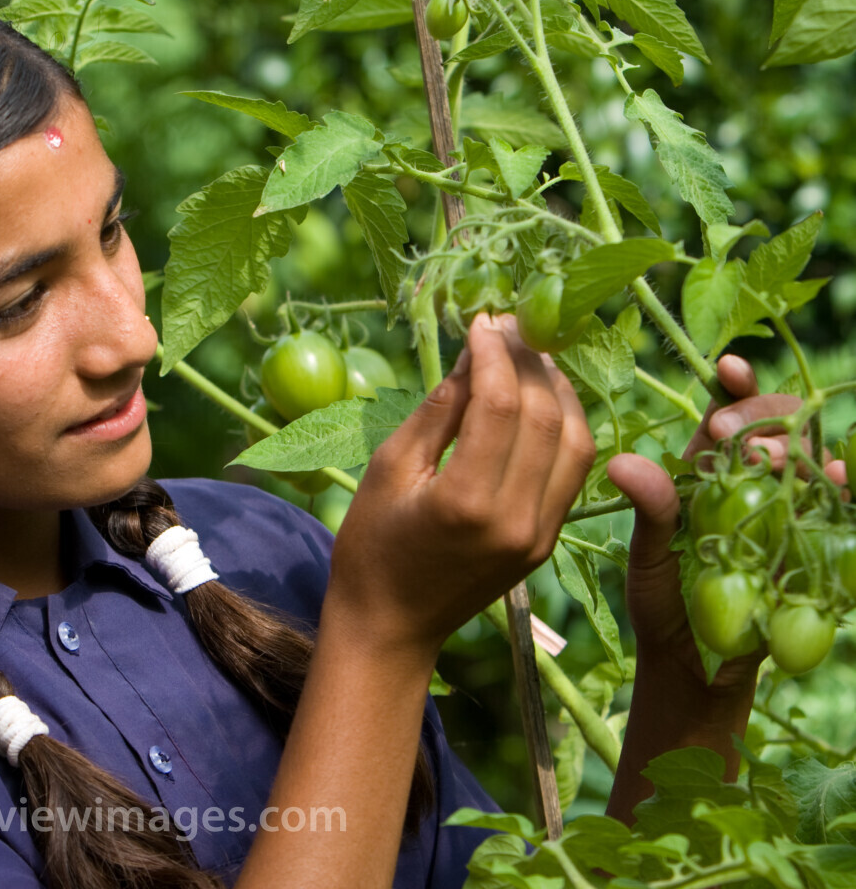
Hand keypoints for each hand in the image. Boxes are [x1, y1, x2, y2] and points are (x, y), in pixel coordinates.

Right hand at [328, 313, 595, 655]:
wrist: (391, 626)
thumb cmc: (371, 546)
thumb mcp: (388, 470)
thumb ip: (438, 412)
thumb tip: (473, 355)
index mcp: (467, 501)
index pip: (500, 405)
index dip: (496, 354)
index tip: (483, 321)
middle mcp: (516, 518)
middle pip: (546, 417)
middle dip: (530, 362)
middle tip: (509, 327)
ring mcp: (540, 534)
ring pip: (576, 442)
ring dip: (559, 390)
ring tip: (531, 355)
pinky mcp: (548, 541)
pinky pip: (574, 471)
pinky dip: (567, 426)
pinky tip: (545, 399)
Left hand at [607, 355, 830, 690]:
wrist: (697, 668)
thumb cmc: (663, 608)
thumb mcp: (649, 559)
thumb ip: (650, 512)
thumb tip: (623, 462)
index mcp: (707, 473)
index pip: (728, 414)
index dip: (735, 386)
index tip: (728, 369)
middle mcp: (755, 483)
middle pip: (776, 425)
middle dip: (761, 415)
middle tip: (731, 434)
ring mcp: (791, 511)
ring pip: (813, 458)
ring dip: (801, 447)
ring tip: (774, 458)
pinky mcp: (820, 545)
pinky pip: (842, 509)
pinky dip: (845, 489)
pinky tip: (840, 480)